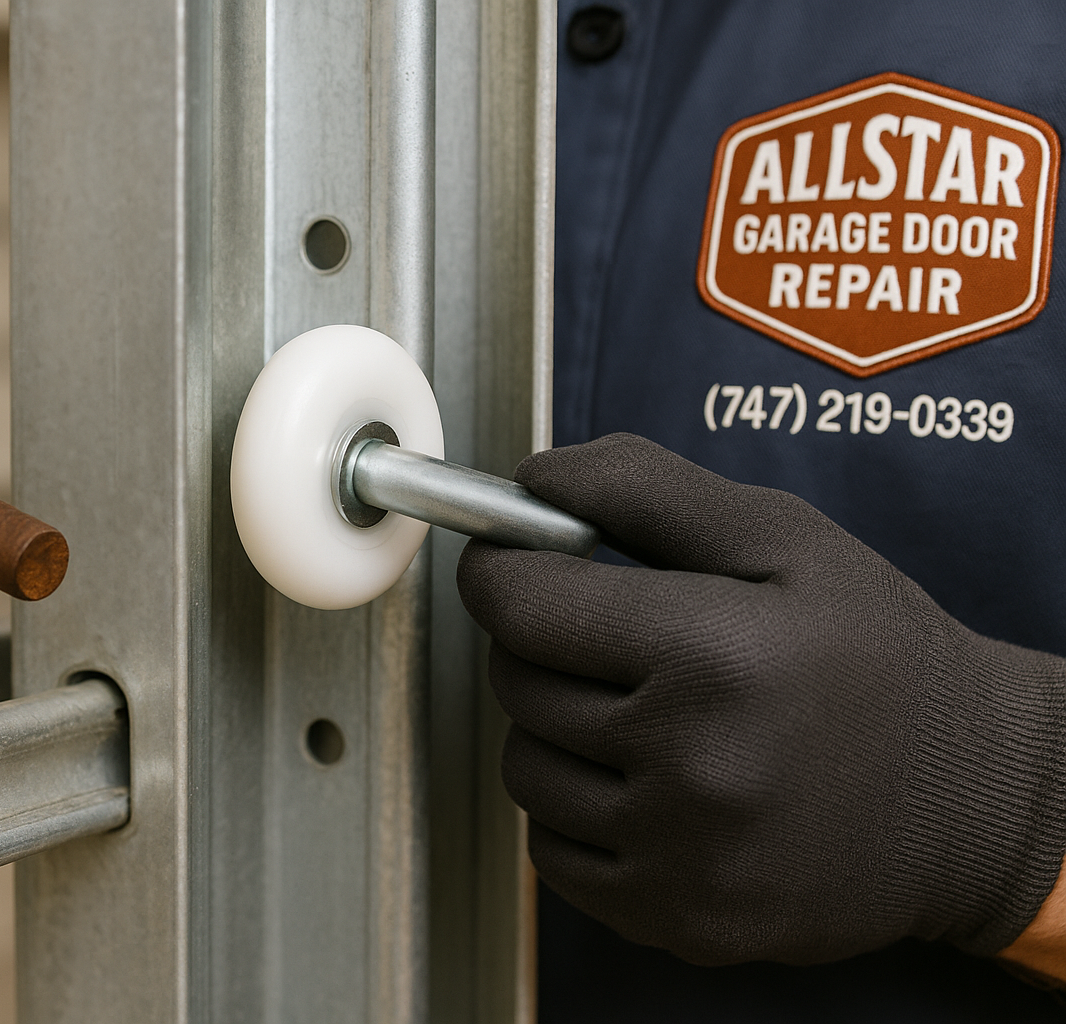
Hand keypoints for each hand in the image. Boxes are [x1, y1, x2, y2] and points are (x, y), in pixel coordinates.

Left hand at [456, 433, 1065, 965]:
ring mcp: (685, 858)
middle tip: (611, 638)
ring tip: (644, 712)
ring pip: (526, 771)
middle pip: (518, 685)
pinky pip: (553, 854)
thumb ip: (644, 489)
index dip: (501, 571)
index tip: (511, 563)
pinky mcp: (682, 922)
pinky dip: (578, 812)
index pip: (521, 605)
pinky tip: (650, 783)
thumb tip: (533, 480)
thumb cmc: (877, 657)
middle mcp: (694, 765)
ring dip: (557, 731)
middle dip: (541, 645)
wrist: (968, 797)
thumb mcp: (782, 537)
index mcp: (715, 654)